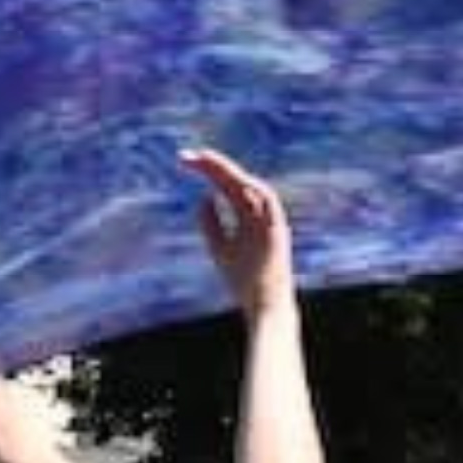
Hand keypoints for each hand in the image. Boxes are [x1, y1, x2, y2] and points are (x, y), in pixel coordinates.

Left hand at [183, 149, 295, 312]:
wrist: (263, 307)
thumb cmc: (243, 282)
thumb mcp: (220, 248)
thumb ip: (212, 224)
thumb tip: (204, 197)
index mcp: (247, 217)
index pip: (226, 186)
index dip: (208, 171)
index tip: (185, 160)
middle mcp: (258, 215)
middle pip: (235, 182)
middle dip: (212, 166)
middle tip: (186, 156)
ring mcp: (268, 221)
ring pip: (250, 186)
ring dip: (228, 171)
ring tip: (204, 159)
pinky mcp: (278, 231)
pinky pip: (270, 202)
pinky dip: (253, 187)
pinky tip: (232, 178)